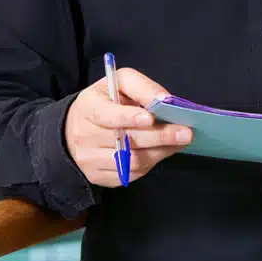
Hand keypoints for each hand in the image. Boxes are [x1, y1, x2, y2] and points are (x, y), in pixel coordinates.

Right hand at [63, 67, 195, 187]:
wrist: (75, 130)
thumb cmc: (106, 102)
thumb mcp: (119, 83)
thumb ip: (141, 87)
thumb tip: (165, 100)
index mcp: (88, 107)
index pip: (105, 115)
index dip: (127, 117)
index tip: (150, 118)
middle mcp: (85, 135)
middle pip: (125, 141)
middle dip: (159, 137)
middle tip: (186, 133)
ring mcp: (90, 159)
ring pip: (132, 161)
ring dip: (160, 151)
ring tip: (179, 142)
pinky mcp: (99, 176)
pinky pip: (130, 174)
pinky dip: (151, 163)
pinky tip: (162, 151)